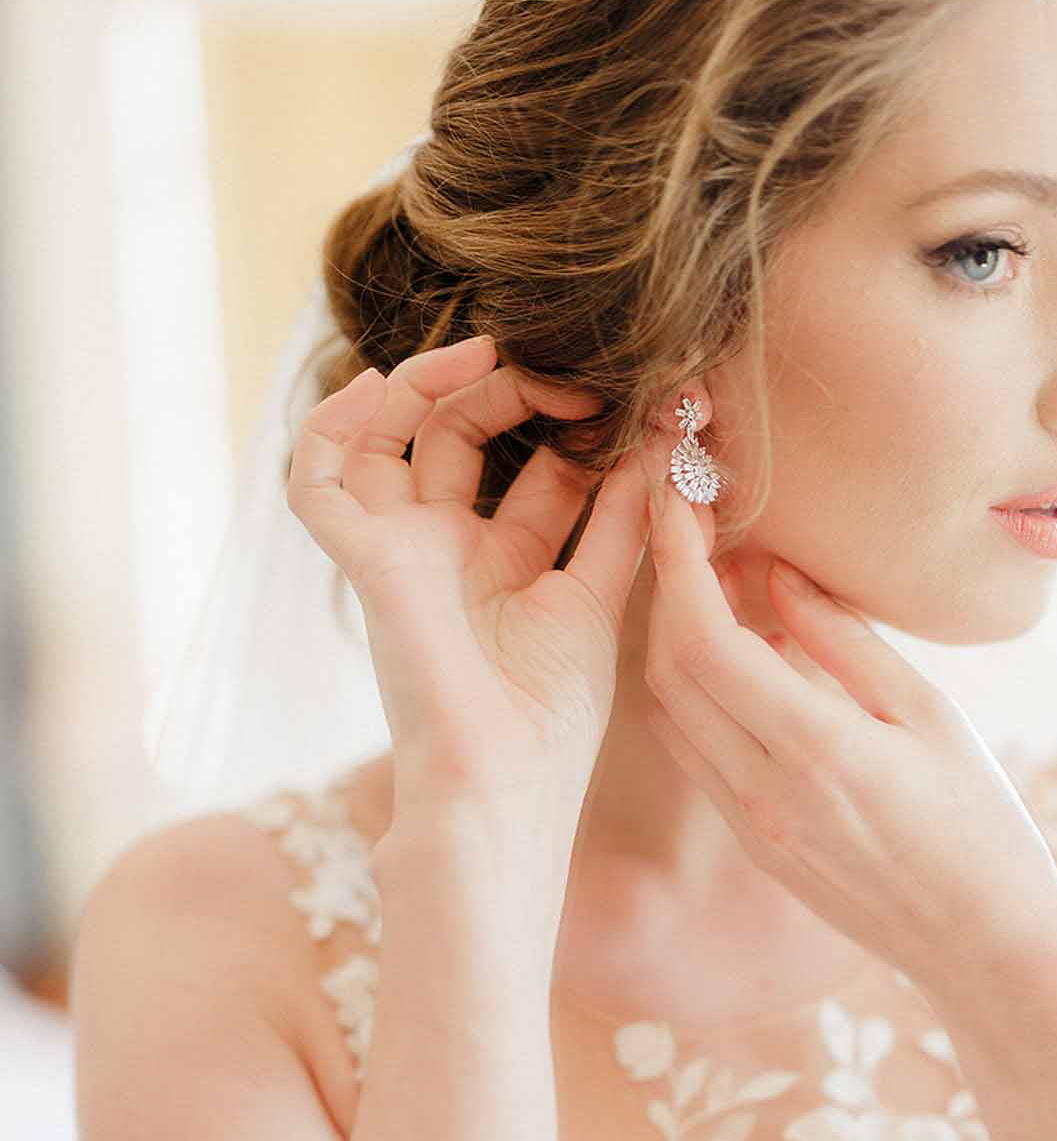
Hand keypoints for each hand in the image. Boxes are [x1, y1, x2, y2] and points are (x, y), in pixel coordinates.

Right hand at [286, 336, 649, 839]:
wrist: (500, 787)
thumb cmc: (549, 722)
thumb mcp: (597, 601)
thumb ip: (620, 523)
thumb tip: (657, 444)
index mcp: (504, 566)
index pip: (536, 469)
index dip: (575, 427)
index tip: (627, 398)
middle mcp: (447, 553)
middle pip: (462, 437)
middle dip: (511, 393)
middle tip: (567, 377)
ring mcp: (401, 554)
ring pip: (386, 439)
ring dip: (428, 384)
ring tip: (484, 353)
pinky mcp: (365, 563)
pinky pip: (314, 482)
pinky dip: (329, 428)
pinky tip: (375, 388)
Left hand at [639, 459, 1056, 1001]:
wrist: (983, 945)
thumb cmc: (981, 824)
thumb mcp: (928, 714)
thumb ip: (842, 640)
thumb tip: (775, 570)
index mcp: (815, 750)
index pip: (705, 639)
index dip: (676, 561)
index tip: (678, 497)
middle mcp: (763, 791)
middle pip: (668, 670)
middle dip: (666, 587)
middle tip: (699, 525)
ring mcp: (750, 824)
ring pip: (670, 711)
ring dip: (675, 639)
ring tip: (721, 581)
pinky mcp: (752, 842)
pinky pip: (696, 750)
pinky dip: (697, 689)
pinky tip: (740, 655)